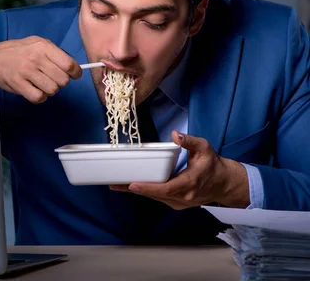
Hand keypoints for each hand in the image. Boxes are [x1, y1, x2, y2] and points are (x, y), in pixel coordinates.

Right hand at [0, 36, 81, 102]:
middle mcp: (35, 58)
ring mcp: (26, 71)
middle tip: (51, 79)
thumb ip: (55, 53)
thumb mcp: (36, 43)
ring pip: (53, 90)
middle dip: (60, 82)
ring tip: (41, 84)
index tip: (73, 75)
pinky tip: (34, 90)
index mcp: (43, 46)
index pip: (69, 64)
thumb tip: (74, 68)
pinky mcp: (18, 84)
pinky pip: (39, 97)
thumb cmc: (17, 52)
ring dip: (49, 90)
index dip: (75, 73)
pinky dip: (39, 97)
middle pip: (63, 80)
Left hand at [109, 131, 250, 209]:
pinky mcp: (176, 203)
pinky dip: (146, 192)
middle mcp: (183, 197)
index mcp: (189, 184)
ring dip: (137, 192)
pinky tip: (131, 187)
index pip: (165, 189)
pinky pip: (158, 198)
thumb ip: (190, 141)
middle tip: (114, 183)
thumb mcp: (204, 148)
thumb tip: (176, 135)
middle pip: (155, 195)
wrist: (224, 183)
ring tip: (117, 185)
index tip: (132, 185)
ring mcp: (179, 203)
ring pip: (155, 198)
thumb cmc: (213, 164)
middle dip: (134, 189)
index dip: (148, 188)